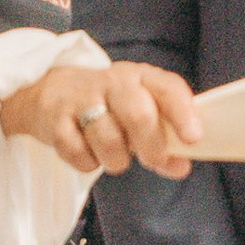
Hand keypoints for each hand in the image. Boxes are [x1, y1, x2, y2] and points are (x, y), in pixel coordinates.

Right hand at [0, 59, 202, 176]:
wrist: (51, 92)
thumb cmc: (108, 106)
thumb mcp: (139, 110)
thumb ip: (163, 139)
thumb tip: (181, 167)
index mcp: (140, 77)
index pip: (167, 88)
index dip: (183, 113)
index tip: (193, 138)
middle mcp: (112, 82)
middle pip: (139, 115)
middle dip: (152, 146)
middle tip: (154, 160)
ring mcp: (81, 99)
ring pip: (109, 140)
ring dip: (116, 160)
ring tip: (115, 156)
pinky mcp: (55, 119)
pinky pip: (78, 153)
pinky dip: (88, 163)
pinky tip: (88, 152)